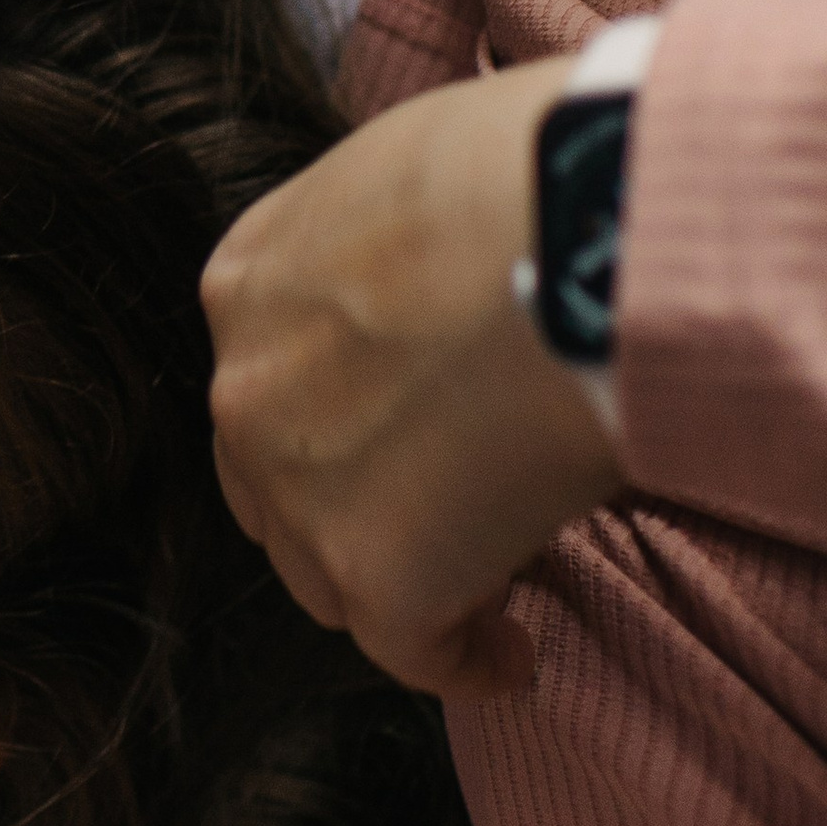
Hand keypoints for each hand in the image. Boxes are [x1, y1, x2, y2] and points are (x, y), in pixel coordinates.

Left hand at [201, 57, 623, 697]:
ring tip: (490, 577)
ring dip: (405, 580)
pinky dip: (466, 660)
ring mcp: (300, 490)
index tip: (403, 433)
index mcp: (248, 280)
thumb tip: (450, 278)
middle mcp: (245, 387)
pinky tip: (514, 656)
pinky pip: (414, 649)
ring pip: (330, 573)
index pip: (271, 377)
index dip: (336, 412)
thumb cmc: (535, 165)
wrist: (581, 223)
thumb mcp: (413, 168)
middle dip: (349, 504)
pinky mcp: (376, 572)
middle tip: (445, 508)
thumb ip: (388, 242)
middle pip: (279, 484)